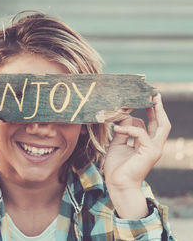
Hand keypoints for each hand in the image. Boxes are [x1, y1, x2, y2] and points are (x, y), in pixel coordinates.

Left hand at [104, 94, 170, 217]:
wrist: (118, 184)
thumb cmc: (117, 167)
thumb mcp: (117, 144)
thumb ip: (122, 131)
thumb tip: (122, 118)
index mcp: (147, 144)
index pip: (153, 124)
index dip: (150, 111)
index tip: (144, 98)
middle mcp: (154, 146)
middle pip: (162, 122)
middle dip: (159, 108)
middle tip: (153, 94)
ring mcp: (155, 149)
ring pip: (161, 125)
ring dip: (153, 111)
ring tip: (144, 100)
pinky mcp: (150, 152)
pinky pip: (141, 133)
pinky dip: (129, 127)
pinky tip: (117, 127)